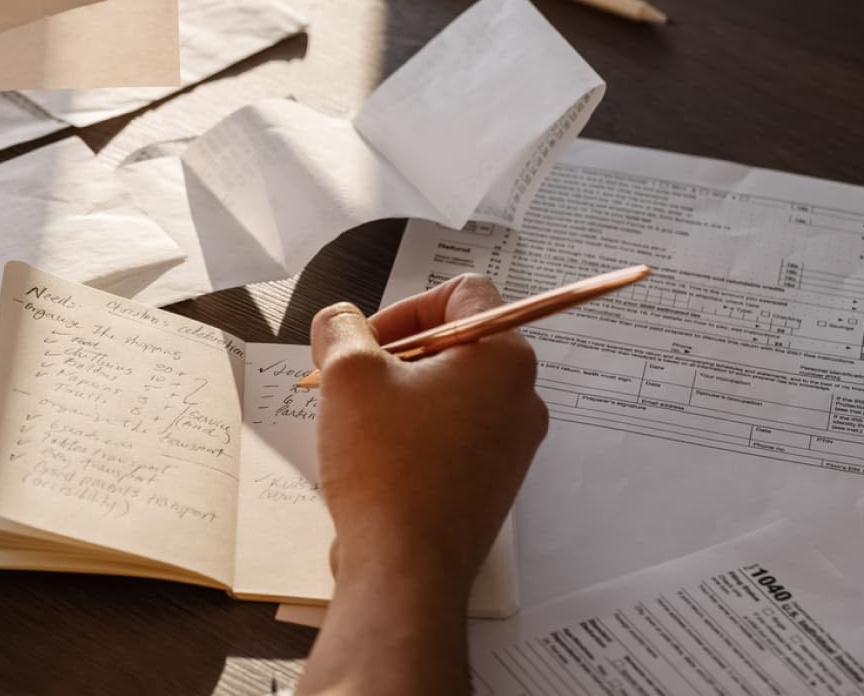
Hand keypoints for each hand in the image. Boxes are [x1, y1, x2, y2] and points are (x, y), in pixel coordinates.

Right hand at [296, 275, 547, 695]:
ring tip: (356, 420)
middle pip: (457, 343)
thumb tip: (342, 322)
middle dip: (396, 352)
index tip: (368, 339)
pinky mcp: (492, 484)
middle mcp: (522, 399)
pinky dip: (413, 432)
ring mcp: (512, 447)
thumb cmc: (386, 466)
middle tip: (351, 377)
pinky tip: (373, 457)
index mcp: (504, 360)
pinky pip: (452, 435)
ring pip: (451, 391)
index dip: (406, 304)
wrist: (405, 569)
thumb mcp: (347, 374)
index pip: (464, 293)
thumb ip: (341, 328)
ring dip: (400, 393)